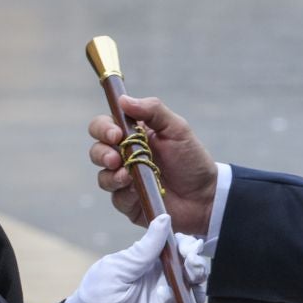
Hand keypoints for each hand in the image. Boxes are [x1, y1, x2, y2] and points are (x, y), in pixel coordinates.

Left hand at [62, 214, 208, 302]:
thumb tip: (164, 218)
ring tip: (162, 295)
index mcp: (152, 265)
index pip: (180, 250)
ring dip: (182, 293)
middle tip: (191, 266)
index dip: (189, 246)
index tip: (190, 247)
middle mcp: (164, 284)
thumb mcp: (116, 269)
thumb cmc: (95, 299)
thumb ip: (143, 249)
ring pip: (194, 296)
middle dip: (198, 267)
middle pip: (194, 272)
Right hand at [88, 96, 218, 233]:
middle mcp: (125, 156)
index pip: (105, 126)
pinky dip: (124, 194)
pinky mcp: (129, 202)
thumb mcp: (177, 129)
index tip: (116, 134)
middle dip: (101, 153)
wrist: (206, 195)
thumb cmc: (192, 159)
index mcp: (133, 136)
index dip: (103, 128)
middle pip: (97, 150)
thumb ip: (152, 110)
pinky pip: (116, 198)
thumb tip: (123, 99)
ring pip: (103, 176)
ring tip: (128, 176)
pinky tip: (137, 192)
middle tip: (115, 159)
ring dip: (111, 175)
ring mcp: (126, 180)